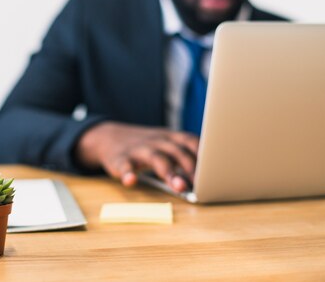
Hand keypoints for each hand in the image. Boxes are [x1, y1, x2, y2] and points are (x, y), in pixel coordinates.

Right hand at [74, 122, 198, 192]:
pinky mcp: (120, 159)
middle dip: (190, 168)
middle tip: (200, 185)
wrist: (109, 137)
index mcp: (171, 137)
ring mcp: (139, 149)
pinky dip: (128, 173)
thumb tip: (208, 182)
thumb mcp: (167, 147)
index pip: (191, 141)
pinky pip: (125, 165)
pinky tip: (131, 181)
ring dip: (168, 172)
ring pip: (156, 158)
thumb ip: (184, 160)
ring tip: (179, 188)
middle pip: (176, 152)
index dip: (204, 155)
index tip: (215, 171)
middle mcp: (157, 140)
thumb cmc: (148, 147)